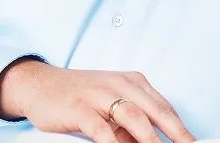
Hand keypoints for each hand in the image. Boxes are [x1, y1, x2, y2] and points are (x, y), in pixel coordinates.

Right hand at [0, 59, 195, 142]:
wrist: (38, 84)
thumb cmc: (79, 97)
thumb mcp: (110, 109)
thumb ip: (131, 128)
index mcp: (132, 82)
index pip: (164, 108)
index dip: (181, 130)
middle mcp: (119, 84)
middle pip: (155, 111)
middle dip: (175, 134)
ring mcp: (99, 94)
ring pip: (133, 117)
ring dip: (150, 140)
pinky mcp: (79, 107)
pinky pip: (101, 129)